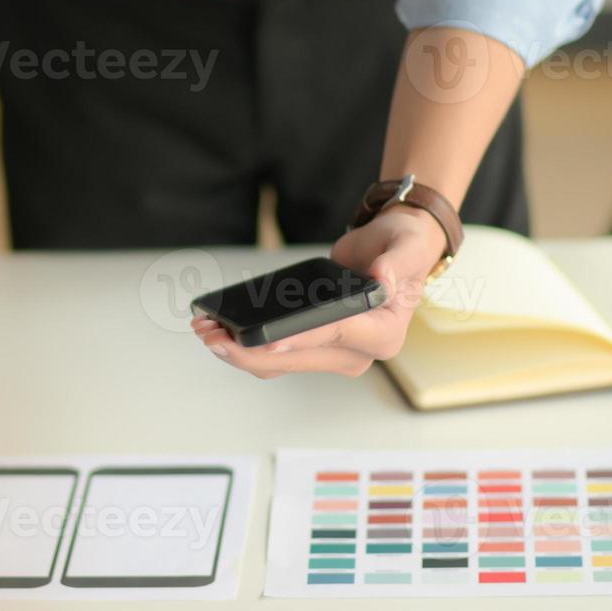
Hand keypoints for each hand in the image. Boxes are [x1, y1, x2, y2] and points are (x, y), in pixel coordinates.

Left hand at [192, 207, 447, 377]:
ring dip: (241, 353)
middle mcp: (359, 353)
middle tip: (210, 334)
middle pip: (296, 359)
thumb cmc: (400, 248)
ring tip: (205, 331)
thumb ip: (397, 262)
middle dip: (251, 350)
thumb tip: (381, 280)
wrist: (390, 251)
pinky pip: (276, 356)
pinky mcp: (313, 348)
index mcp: (383, 333)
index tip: (266, 342)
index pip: (335, 335)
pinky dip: (247, 346)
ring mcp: (334, 354)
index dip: (299, 339)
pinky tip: (220, 331)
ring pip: (279, 364)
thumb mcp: (406, 246)